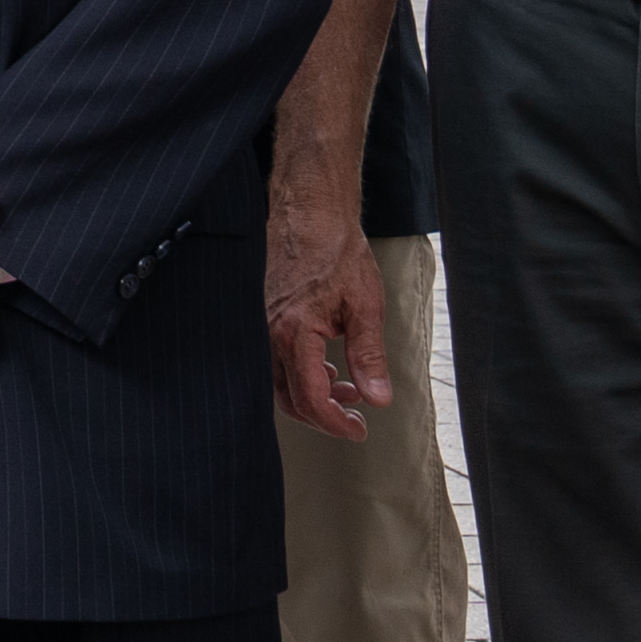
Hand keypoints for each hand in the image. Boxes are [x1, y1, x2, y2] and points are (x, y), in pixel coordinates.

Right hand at [266, 160, 384, 441]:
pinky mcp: (262, 315)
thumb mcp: (365, 306)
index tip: (358, 430)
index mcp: (295, 333)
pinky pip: (274, 359)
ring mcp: (262, 324)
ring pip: (279, 381)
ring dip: (312, 394)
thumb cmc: (337, 251)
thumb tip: (379, 399)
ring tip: (347, 388)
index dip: (335, 424)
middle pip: (289, 399)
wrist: (309, 211)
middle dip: (323, 415)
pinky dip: (300, 373)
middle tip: (354, 417)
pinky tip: (327, 365)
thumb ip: (369, 357)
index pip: (311, 399)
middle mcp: (270, 333)